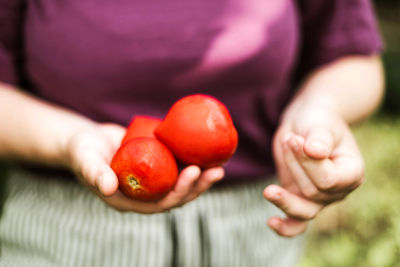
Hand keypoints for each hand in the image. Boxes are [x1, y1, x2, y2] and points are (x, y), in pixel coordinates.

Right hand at [64, 123, 223, 212]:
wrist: (86, 139)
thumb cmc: (82, 151)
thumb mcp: (85, 161)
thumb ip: (94, 174)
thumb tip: (107, 187)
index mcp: (130, 201)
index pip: (160, 203)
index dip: (179, 192)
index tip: (194, 172)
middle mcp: (145, 194)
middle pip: (177, 196)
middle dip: (198, 186)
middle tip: (216, 170)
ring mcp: (152, 181)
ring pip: (181, 183)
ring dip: (201, 178)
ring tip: (220, 164)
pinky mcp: (157, 167)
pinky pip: (177, 167)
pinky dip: (193, 161)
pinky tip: (208, 152)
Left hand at [264, 107, 363, 236]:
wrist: (304, 124)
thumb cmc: (317, 120)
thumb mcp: (320, 123)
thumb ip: (319, 138)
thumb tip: (314, 152)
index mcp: (352, 172)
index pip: (328, 180)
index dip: (307, 162)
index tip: (294, 139)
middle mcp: (338, 190)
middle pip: (312, 192)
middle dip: (294, 165)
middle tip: (289, 140)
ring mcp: (318, 198)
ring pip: (302, 211)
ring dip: (285, 200)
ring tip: (269, 190)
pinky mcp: (299, 198)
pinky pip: (295, 222)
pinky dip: (285, 227)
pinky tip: (271, 223)